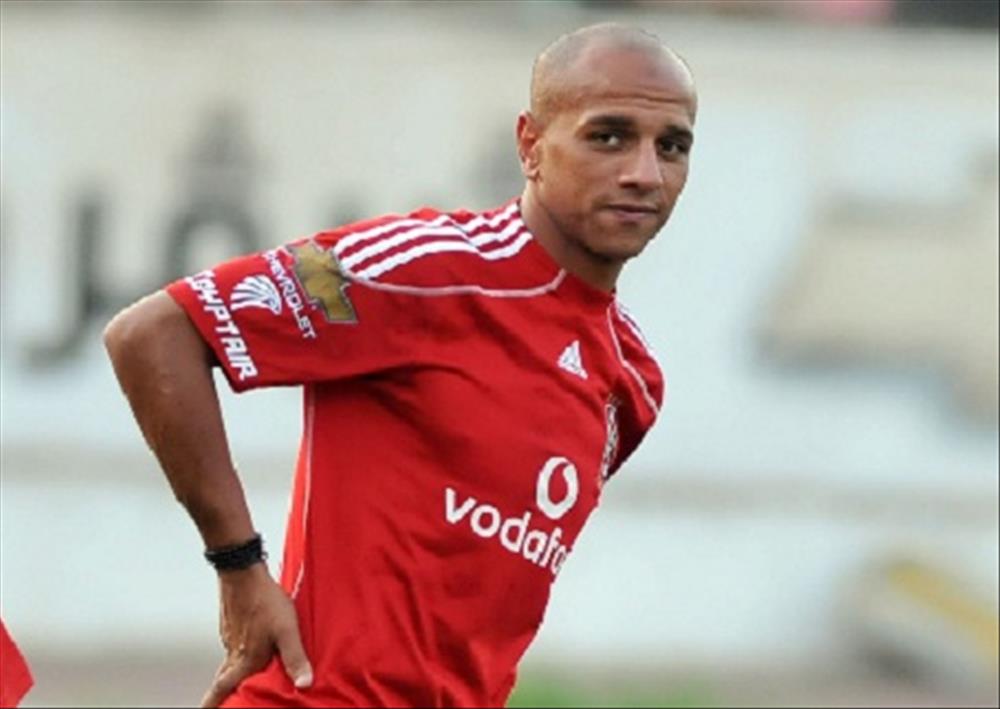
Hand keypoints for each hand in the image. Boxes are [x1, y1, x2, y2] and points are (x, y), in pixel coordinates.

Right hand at [201, 563, 312, 706]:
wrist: (242, 571)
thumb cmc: (265, 599)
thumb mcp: (287, 630)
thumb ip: (295, 658)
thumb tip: (305, 683)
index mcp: (245, 659)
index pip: (223, 689)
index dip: (212, 703)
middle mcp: (233, 651)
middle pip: (222, 679)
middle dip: (219, 693)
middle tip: (215, 702)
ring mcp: (230, 636)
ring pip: (228, 662)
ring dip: (230, 673)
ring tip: (239, 678)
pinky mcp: (231, 623)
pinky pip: (232, 645)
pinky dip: (237, 654)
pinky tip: (248, 647)